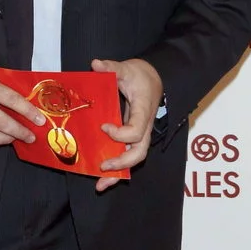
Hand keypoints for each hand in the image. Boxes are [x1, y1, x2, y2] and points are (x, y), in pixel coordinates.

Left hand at [92, 57, 162, 192]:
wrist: (154, 79)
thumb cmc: (141, 75)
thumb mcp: (127, 68)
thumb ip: (113, 67)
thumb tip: (96, 64)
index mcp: (143, 111)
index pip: (137, 131)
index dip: (121, 134)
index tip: (104, 126)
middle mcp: (144, 127)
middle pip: (139, 153)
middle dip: (121, 163)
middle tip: (102, 165)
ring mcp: (139, 135)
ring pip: (133, 159)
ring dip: (118, 174)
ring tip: (99, 185)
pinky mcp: (132, 137)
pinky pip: (127, 156)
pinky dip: (116, 171)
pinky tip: (102, 179)